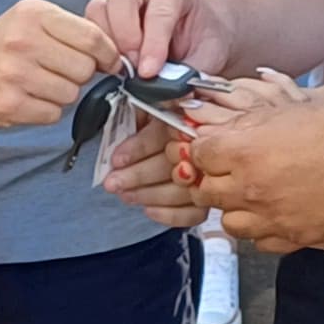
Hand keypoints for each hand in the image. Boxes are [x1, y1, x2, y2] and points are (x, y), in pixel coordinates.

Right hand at [0, 0, 115, 128]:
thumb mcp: (30, 20)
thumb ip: (71, 31)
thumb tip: (115, 55)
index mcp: (33, 15)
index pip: (92, 38)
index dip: (109, 54)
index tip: (110, 61)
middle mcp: (23, 42)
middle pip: (84, 69)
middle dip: (80, 74)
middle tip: (59, 71)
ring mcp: (14, 75)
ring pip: (71, 94)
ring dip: (62, 93)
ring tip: (39, 83)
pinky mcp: (9, 105)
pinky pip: (53, 115)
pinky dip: (46, 110)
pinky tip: (28, 97)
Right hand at [82, 0, 230, 75]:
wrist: (199, 35)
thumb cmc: (203, 41)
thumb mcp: (207, 58)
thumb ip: (187, 74)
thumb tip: (164, 92)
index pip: (158, 11)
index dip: (153, 45)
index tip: (149, 72)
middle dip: (125, 38)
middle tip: (134, 68)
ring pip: (98, 8)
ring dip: (107, 43)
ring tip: (123, 68)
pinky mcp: (102, 11)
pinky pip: (88, 25)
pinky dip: (96, 48)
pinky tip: (113, 64)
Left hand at [96, 109, 208, 226]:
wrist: (199, 132)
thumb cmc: (168, 119)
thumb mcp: (153, 107)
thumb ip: (143, 113)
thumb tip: (127, 123)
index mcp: (187, 117)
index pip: (162, 133)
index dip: (138, 147)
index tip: (117, 159)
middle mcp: (202, 145)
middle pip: (170, 164)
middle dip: (137, 176)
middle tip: (113, 182)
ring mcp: (209, 174)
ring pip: (180, 190)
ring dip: (148, 195)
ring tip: (126, 195)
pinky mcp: (210, 197)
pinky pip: (194, 213)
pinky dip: (170, 215)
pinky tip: (149, 210)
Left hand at [172, 89, 323, 249]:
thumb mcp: (281, 113)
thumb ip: (241, 127)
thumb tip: (216, 133)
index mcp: (243, 152)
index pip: (197, 157)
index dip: (203, 152)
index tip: (212, 152)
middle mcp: (251, 188)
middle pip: (207, 192)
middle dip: (215, 181)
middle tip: (231, 174)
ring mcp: (271, 217)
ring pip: (229, 223)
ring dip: (236, 210)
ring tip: (253, 196)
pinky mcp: (293, 237)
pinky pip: (261, 242)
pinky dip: (263, 229)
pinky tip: (275, 213)